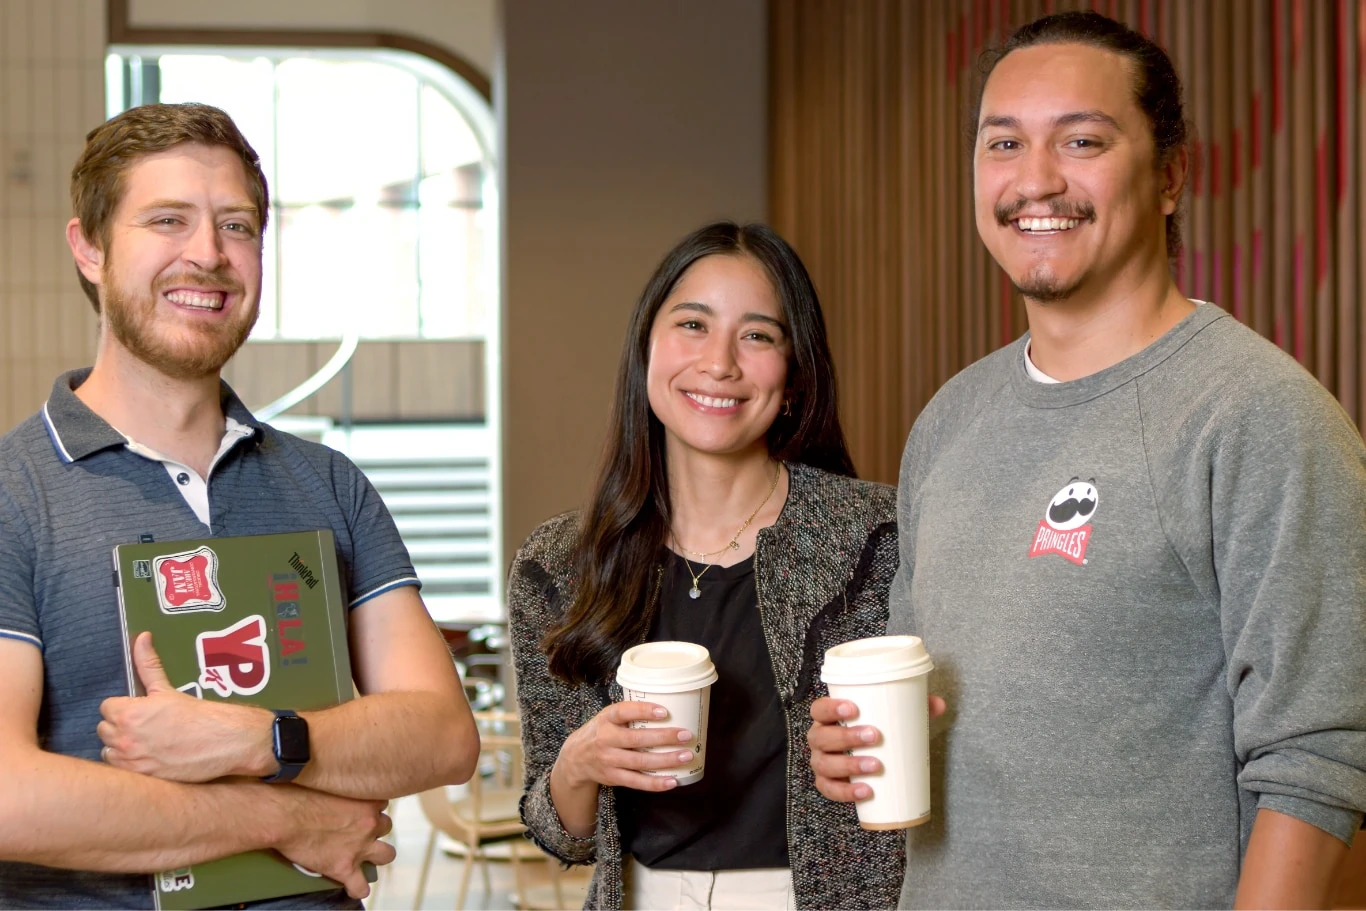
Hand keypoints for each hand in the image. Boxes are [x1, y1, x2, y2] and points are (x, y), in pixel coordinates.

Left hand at [98, 632, 273, 780]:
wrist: (225, 741)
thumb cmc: (200, 714)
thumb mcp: (169, 688)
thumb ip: (148, 664)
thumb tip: (141, 637)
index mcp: (128, 713)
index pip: (106, 708)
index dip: (123, 707)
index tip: (139, 710)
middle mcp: (125, 738)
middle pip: (103, 730)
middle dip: (120, 727)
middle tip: (143, 726)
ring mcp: (132, 761)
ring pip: (109, 752)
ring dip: (121, 747)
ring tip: (144, 743)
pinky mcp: (141, 778)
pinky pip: (121, 771)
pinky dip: (131, 765)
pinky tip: (149, 757)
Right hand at [269, 786, 394, 899]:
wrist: (283, 816)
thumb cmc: (297, 792)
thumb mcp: (327, 780)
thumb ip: (339, 782)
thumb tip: (332, 773)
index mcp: (367, 800)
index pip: (381, 803)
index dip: (369, 807)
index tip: (359, 808)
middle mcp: (369, 823)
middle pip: (385, 826)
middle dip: (375, 828)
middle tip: (360, 830)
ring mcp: (359, 847)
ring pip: (386, 854)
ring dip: (377, 855)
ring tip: (365, 856)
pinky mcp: (344, 867)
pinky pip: (360, 885)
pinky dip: (358, 887)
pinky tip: (353, 887)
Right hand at [555, 701, 695, 792]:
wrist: (575, 758)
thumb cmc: (601, 732)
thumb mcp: (607, 717)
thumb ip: (629, 714)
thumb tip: (669, 707)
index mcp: (606, 719)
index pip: (623, 712)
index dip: (643, 711)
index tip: (664, 711)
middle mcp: (606, 739)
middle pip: (637, 739)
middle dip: (664, 737)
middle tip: (686, 735)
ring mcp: (609, 760)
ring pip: (640, 762)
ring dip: (666, 760)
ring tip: (686, 756)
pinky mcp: (613, 777)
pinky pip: (637, 782)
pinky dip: (655, 783)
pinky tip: (672, 781)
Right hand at [808, 694, 945, 801]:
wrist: (868, 760)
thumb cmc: (874, 732)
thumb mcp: (891, 718)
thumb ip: (913, 708)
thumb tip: (939, 704)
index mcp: (828, 718)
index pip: (819, 709)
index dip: (831, 707)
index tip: (854, 708)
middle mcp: (819, 739)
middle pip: (822, 737)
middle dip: (847, 736)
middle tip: (875, 736)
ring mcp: (821, 762)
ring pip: (825, 764)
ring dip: (849, 765)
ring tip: (876, 765)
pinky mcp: (828, 784)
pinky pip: (830, 790)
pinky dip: (846, 792)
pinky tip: (866, 791)